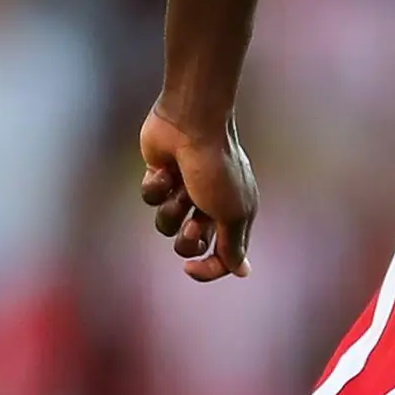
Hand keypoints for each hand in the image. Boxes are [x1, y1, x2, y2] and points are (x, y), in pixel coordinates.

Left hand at [137, 107, 258, 280]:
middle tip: (192, 221)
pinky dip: (156, 186)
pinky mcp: (161, 177)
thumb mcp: (233, 213)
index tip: (190, 268)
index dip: (207, 268)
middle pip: (191, 245)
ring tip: (178, 188)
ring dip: (171, 208)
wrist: (190, 122)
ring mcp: (185, 191)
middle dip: (187, 238)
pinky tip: (164, 169)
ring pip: (167, 223)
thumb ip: (233, 246)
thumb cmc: (216, 167)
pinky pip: (151, 198)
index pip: (222, 257)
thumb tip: (243, 272)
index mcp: (235, 215)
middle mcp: (210, 205)